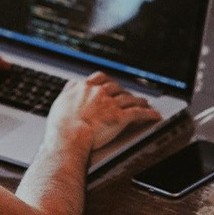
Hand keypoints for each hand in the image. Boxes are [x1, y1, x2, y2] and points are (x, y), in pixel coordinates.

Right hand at [46, 71, 161, 150]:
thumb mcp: (59, 102)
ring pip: (129, 98)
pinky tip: (154, 114)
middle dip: (123, 91)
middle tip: (127, 94)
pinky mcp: (120, 116)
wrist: (69, 135)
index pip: (99, 78)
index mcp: (84, 87)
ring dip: (138, 100)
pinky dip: (148, 113)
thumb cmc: (61, 125)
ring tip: (144, 102)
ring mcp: (110, 104)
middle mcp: (98, 92)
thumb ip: (68, 92)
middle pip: (115, 87)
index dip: (106, 81)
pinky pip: (138, 113)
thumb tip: (70, 86)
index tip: (109, 83)